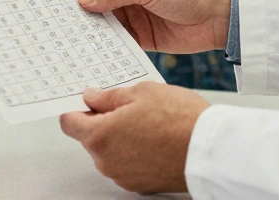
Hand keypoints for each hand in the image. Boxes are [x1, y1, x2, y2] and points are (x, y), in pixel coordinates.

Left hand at [60, 83, 209, 194]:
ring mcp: (122, 176)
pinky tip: (156, 140)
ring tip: (149, 123)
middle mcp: (106, 162)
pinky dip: (135, 153)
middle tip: (131, 107)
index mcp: (100, 136)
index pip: (69, 123)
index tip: (89, 102)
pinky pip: (127, 165)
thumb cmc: (179, 119)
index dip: (77, 109)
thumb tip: (92, 97)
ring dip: (121, 138)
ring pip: (110, 152)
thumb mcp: (141, 92)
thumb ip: (109, 96)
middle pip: (91, 138)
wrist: (209, 150)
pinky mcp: (140, 185)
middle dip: (104, 122)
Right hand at [78, 0, 230, 53]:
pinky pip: (121, 42)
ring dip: (94, 32)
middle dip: (82, 13)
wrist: (219, 18)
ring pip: (107, 24)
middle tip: (59, 24)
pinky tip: (95, 53)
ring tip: (71, 41)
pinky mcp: (144, 37)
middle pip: (99, 3)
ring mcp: (136, 17)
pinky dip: (109, 47)